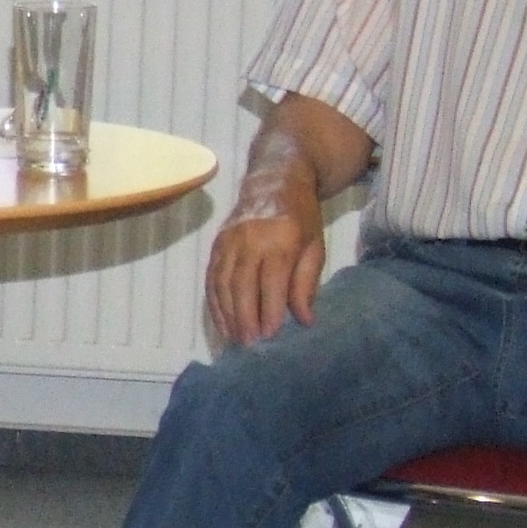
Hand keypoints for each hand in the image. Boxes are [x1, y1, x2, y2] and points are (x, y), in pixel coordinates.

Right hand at [203, 179, 324, 346]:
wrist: (274, 181)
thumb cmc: (301, 218)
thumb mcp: (315, 247)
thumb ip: (306, 283)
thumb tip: (303, 319)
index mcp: (280, 239)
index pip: (272, 281)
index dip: (269, 310)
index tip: (270, 336)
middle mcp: (250, 240)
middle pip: (242, 285)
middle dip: (244, 318)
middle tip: (249, 346)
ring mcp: (229, 242)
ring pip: (222, 285)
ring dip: (227, 315)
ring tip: (235, 340)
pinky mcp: (216, 245)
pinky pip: (211, 279)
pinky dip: (215, 303)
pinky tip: (222, 322)